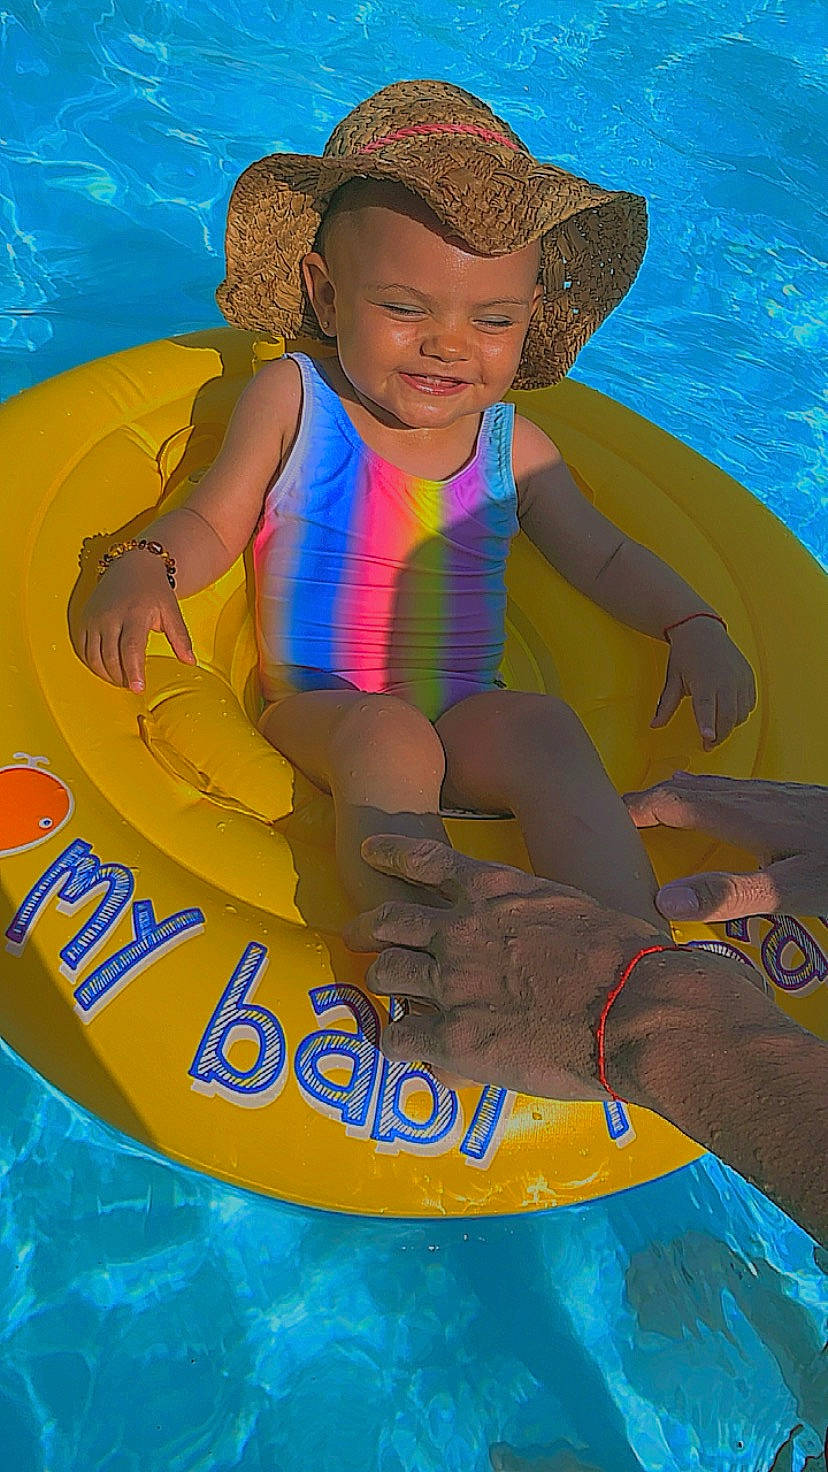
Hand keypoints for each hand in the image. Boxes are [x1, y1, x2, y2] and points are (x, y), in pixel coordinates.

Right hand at [76, 550, 195, 692]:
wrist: (133, 565)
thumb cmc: (154, 590)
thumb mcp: (172, 611)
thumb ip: (180, 638)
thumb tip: (190, 661)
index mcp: (135, 614)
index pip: (131, 648)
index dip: (133, 671)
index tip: (138, 688)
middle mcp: (111, 616)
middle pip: (110, 657)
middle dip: (121, 677)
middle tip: (133, 686)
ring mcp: (95, 618)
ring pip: (94, 656)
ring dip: (106, 674)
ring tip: (121, 679)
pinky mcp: (84, 619)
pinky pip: (82, 649)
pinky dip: (92, 664)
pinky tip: (105, 668)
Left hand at [344, 836, 660, 1100]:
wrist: (636, 1008)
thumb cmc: (627, 958)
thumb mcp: (575, 910)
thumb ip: (538, 913)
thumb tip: (540, 932)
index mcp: (495, 891)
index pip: (427, 861)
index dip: (391, 854)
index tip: (369, 851)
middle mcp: (461, 930)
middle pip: (390, 920)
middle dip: (367, 927)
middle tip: (355, 933)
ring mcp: (451, 983)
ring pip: (387, 974)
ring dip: (383, 982)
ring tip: (383, 991)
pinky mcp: (452, 1037)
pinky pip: (399, 1038)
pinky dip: (396, 1042)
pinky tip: (400, 1048)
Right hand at [624, 771, 827, 920]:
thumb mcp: (785, 890)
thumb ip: (729, 895)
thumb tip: (666, 900)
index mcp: (740, 815)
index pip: (670, 802)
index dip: (634, 810)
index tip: (604, 822)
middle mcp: (750, 796)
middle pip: (683, 790)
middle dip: (646, 801)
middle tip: (618, 819)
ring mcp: (769, 793)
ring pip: (706, 787)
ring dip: (671, 797)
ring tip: (650, 810)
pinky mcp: (786, 798)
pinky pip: (727, 789)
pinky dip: (699, 795)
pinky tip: (709, 804)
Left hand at [651, 618, 755, 749]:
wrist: (701, 629)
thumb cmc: (685, 654)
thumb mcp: (673, 679)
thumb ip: (666, 705)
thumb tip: (654, 725)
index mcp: (704, 680)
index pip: (707, 708)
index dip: (708, 725)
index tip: (707, 739)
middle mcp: (726, 680)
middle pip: (727, 717)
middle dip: (719, 735)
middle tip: (708, 744)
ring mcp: (740, 678)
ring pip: (740, 714)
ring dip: (729, 726)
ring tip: (717, 728)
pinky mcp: (748, 677)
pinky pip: (749, 704)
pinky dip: (740, 713)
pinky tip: (728, 713)